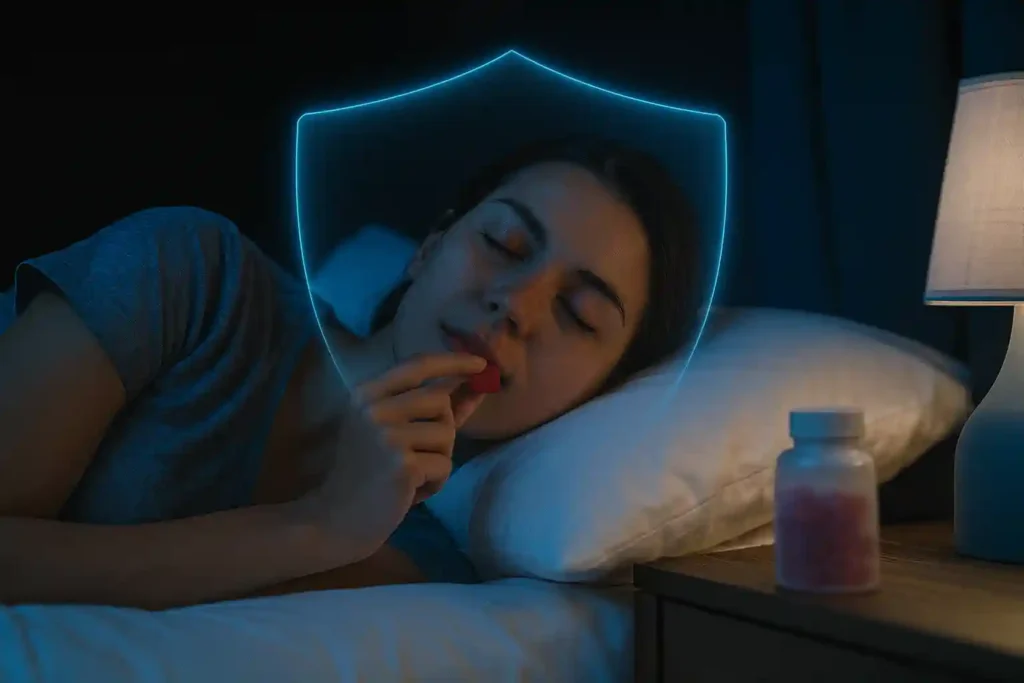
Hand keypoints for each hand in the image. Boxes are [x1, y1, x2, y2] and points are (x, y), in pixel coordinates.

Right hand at [297, 353, 487, 561]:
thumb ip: (430, 410)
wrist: (335, 520)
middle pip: (439, 400)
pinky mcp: (403, 464)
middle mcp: (374, 408)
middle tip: (422, 455)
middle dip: (443, 428)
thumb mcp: (392, 434)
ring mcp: (387, 435)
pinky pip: (445, 465)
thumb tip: (475, 388)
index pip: (418, 364)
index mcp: (367, 394)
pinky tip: (411, 493)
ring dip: (439, 459)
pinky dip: (436, 483)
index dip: (453, 361)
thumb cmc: (367, 476)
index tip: (480, 364)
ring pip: (447, 434)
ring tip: (412, 476)